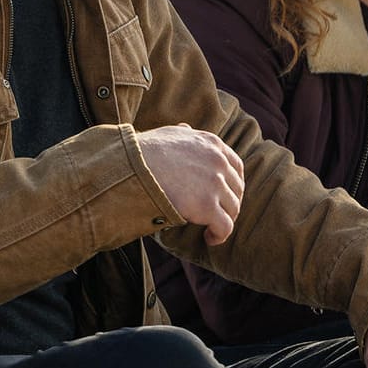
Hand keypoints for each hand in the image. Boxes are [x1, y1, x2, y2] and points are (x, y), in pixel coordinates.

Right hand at [136, 123, 244, 244]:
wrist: (130, 166)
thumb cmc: (142, 152)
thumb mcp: (167, 133)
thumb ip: (182, 133)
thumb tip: (185, 128)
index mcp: (211, 143)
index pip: (235, 166)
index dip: (233, 183)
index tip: (225, 194)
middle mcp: (218, 162)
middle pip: (237, 189)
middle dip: (230, 204)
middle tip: (217, 215)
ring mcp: (214, 184)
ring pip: (233, 209)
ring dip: (224, 221)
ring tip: (210, 229)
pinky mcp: (206, 206)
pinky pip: (225, 226)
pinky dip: (220, 235)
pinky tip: (209, 238)